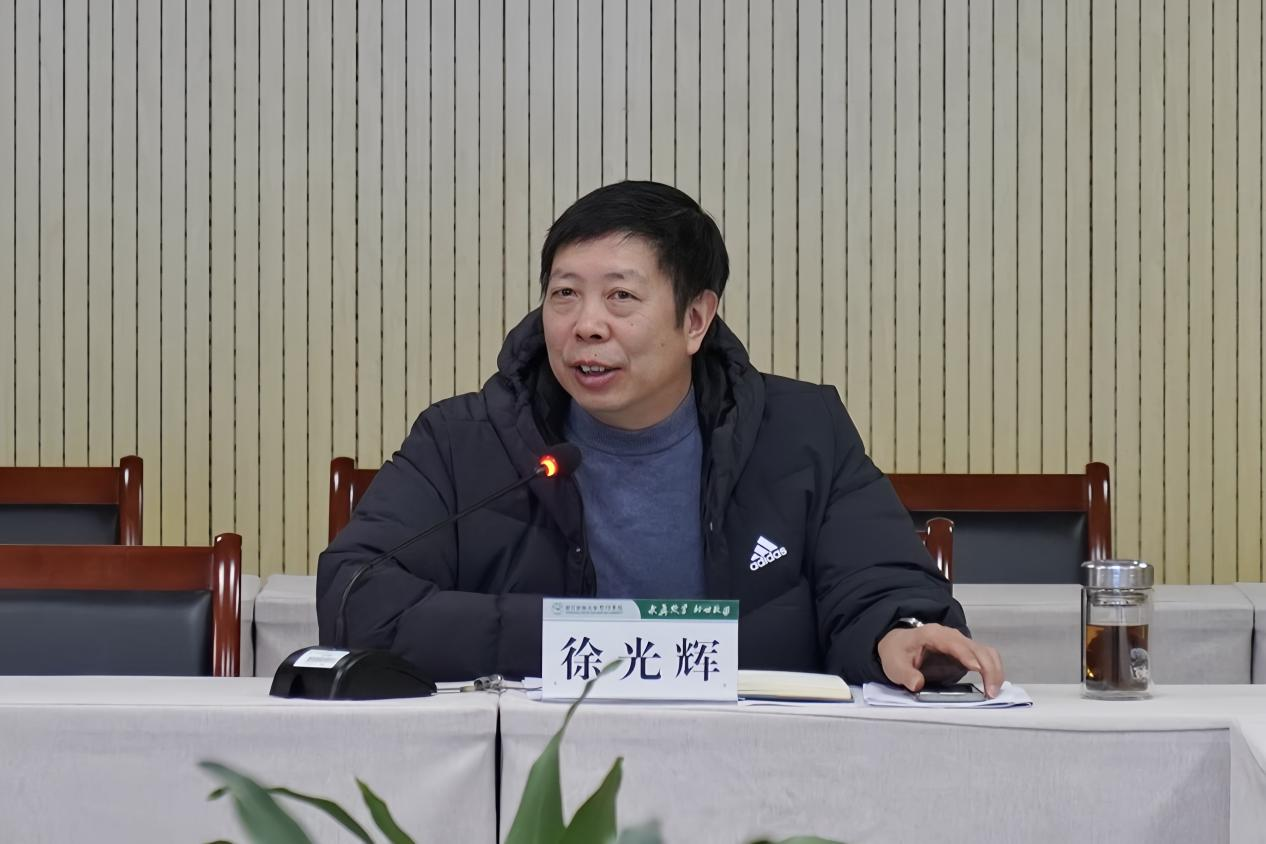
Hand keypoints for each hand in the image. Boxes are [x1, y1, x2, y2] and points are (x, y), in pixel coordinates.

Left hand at [877, 623, 1004, 697]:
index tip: (977, 669)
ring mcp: (961, 644)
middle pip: (977, 648)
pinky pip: (985, 658)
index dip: (967, 655)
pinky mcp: (966, 654)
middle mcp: (951, 637)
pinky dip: (993, 671)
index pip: (955, 643)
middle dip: (988, 668)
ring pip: (986, 652)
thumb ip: (905, 674)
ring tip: (993, 692)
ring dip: (994, 670)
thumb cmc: (897, 652)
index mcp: (933, 635)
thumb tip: (917, 684)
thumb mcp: (894, 664)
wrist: (898, 644)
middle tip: (991, 692)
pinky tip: (992, 686)